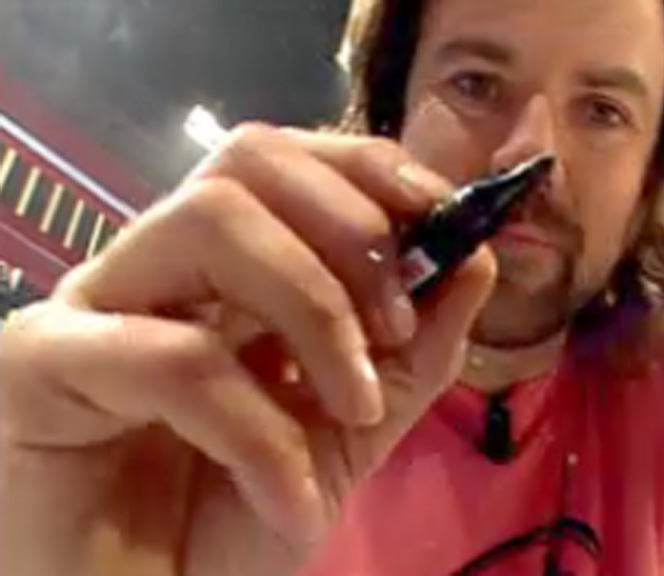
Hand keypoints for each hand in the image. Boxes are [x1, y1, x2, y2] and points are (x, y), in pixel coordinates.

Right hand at [0, 125, 495, 575]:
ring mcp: (93, 305)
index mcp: (226, 270)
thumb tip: (476, 257)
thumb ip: (415, 349)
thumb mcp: (354, 432)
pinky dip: (259, 428)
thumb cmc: (238, 521)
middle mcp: (156, 267)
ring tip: (355, 409)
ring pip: (212, 220)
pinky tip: (288, 496)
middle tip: (399, 325)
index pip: (291, 161)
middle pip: (249, 157)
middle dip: (353, 230)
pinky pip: (172, 356)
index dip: (374, 172)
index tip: (449, 221)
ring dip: (316, 311)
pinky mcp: (40, 365)